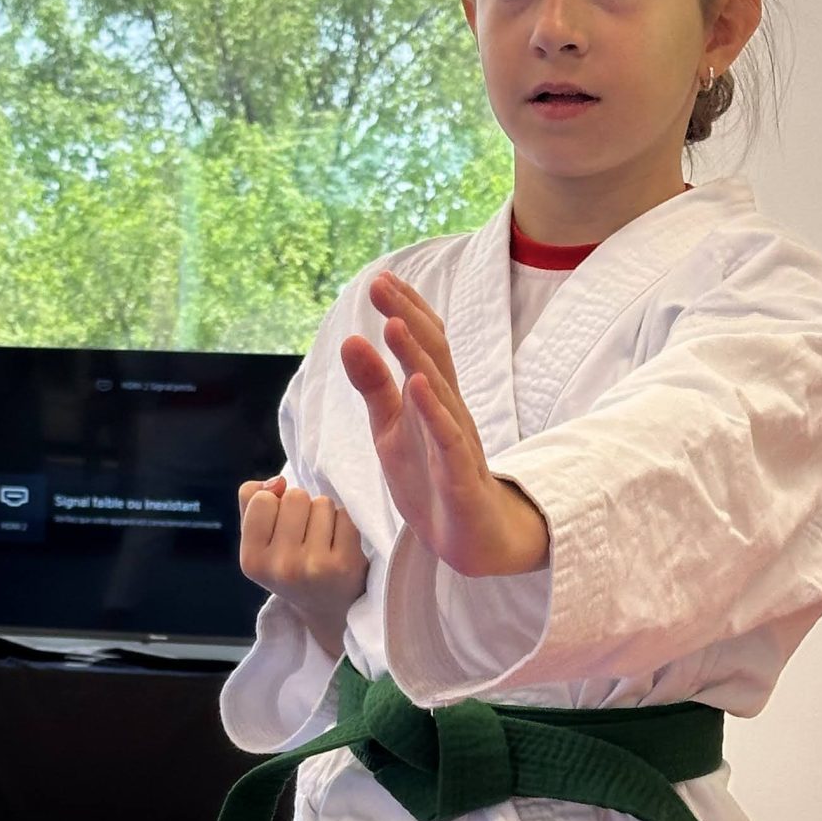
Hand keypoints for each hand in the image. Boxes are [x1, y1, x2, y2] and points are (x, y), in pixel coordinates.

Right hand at [239, 476, 368, 655]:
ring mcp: (314, 566)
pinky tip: (340, 546)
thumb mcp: (258, 540)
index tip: (281, 528)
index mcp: (252, 560)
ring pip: (321, 503)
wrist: (328, 609)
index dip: (275, 505)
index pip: (262, 499)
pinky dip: (344, 524)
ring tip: (323, 542)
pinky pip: (345, 515)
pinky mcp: (345, 564)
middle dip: (302, 508)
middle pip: (294, 497)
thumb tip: (277, 482)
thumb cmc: (290, 565)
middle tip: (305, 536)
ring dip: (324, 515)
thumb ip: (251, 501)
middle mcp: (281, 566)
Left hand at [341, 271, 549, 577]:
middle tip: (381, 284)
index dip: (404, 310)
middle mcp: (449, 411)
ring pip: (440, 391)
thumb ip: (374, 386)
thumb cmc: (431, 480)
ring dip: (417, 356)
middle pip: (432, 356)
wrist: (472, 541)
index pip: (423, 345)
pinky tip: (417, 386)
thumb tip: (350, 340)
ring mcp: (458, 442)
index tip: (379, 279)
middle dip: (407, 318)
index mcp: (433, 398)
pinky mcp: (461, 476)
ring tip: (393, 324)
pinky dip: (434, 411)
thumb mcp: (390, 429)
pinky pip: (448, 439)